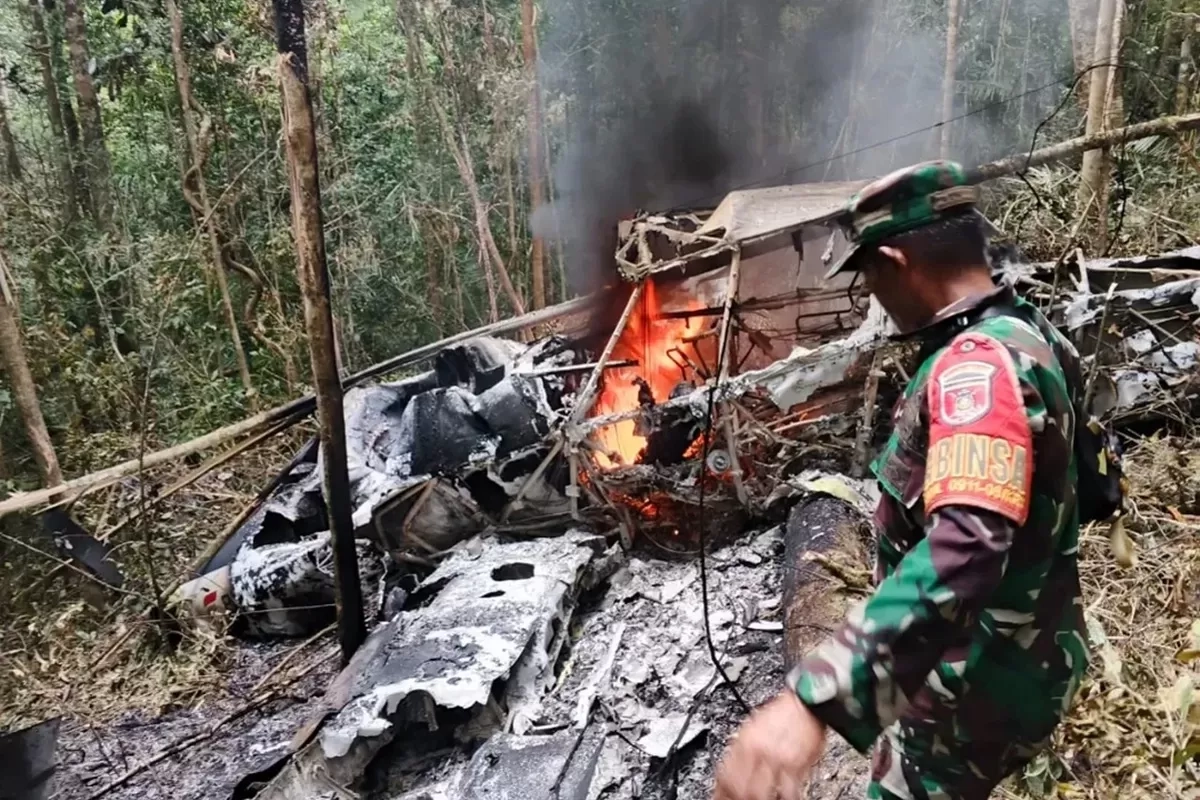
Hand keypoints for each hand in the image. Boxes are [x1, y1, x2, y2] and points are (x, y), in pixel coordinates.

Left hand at [712, 691, 826, 799]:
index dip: (720, 793)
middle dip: (738, 799)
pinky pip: (788, 791)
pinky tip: (785, 799)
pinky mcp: (795, 764)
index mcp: (743, 742)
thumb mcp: (752, 727)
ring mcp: (775, 759)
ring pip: (759, 793)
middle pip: (739, 788)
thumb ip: (741, 749)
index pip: (724, 776)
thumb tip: (732, 770)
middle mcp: (756, 751)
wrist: (805, 701)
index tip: (720, 798)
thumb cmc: (782, 713)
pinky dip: (786, 798)